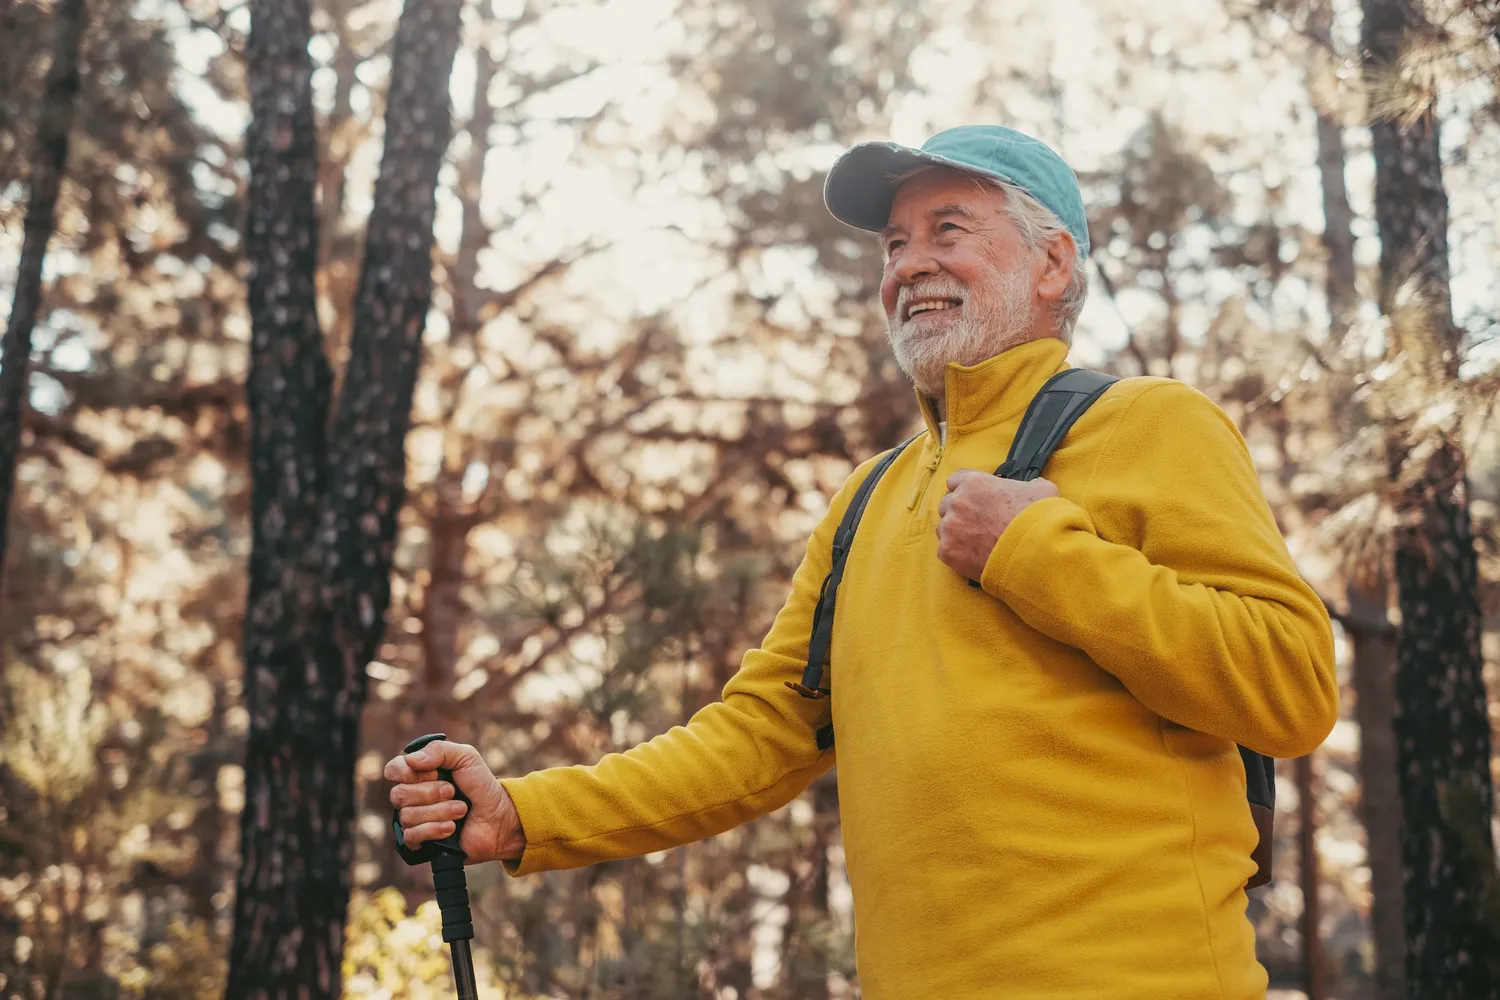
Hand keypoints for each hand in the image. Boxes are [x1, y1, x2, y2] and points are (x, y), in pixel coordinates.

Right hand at [385, 739, 525, 863]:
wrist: (498, 817)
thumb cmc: (481, 786)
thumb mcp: (466, 757)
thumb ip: (440, 750)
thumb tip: (410, 760)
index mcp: (418, 774)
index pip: (393, 770)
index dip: (409, 772)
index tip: (435, 772)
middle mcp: (412, 797)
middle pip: (399, 794)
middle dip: (431, 792)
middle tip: (453, 791)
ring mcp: (415, 820)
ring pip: (407, 816)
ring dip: (440, 811)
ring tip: (461, 810)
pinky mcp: (421, 842)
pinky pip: (411, 836)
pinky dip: (434, 829)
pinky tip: (452, 828)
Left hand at [936, 469, 1059, 581]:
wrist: (1035, 553)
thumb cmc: (1038, 519)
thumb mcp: (1042, 490)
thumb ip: (1030, 485)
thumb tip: (1034, 486)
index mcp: (974, 483)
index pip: (956, 480)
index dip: (965, 490)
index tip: (974, 499)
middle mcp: (957, 502)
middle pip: (947, 504)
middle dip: (959, 512)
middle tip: (977, 524)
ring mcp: (950, 527)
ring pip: (943, 528)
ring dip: (956, 533)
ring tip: (976, 543)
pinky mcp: (948, 552)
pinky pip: (944, 550)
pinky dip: (956, 554)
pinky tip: (973, 557)